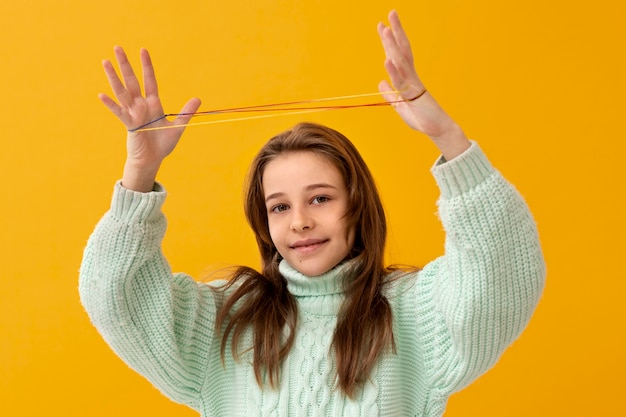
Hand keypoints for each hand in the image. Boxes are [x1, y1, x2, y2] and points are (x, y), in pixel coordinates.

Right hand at [99, 46, 200, 190]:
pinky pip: (119, 112)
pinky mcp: (129, 124)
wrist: (152, 160)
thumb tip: (198, 99)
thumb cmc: (162, 144)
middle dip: (126, 65)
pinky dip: (111, 104)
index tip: (143, 50)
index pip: (149, 81)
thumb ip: (186, 113)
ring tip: (105, 62)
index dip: (147, 66)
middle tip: (117, 47)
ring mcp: (133, 114)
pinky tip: (101, 95)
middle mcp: (141, 106)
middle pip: (132, 81)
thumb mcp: (177, 127)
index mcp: (153, 104)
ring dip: (114, 77)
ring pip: (122, 92)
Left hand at [378, 11, 469, 158]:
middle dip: (396, 32)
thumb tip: (381, 83)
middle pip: (402, 50)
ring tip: (385, 29)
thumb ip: (391, 94)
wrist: (437, 130)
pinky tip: (386, 60)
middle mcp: (411, 77)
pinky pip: (402, 81)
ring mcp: (413, 84)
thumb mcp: (400, 106)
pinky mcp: (414, 95)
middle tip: (391, 13)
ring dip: (392, 45)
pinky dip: (393, 71)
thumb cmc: (421, 118)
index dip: (389, 41)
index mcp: (408, 78)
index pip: (397, 55)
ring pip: (401, 61)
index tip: (382, 26)